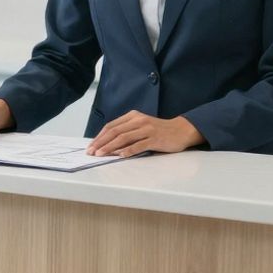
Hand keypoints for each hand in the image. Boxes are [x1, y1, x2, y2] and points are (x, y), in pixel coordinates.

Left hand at [87, 111, 203, 156]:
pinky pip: (139, 145)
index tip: (91, 146)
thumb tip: (107, 145)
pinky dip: (128, 150)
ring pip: (124, 138)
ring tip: (101, 154)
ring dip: (110, 147)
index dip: (99, 136)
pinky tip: (120, 156)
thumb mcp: (140, 126)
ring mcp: (147, 129)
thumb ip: (126, 132)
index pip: (111, 126)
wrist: (181, 130)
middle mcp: (139, 120)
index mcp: (133, 116)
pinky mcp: (155, 139)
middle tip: (92, 152)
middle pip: (115, 131)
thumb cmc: (158, 130)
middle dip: (101, 142)